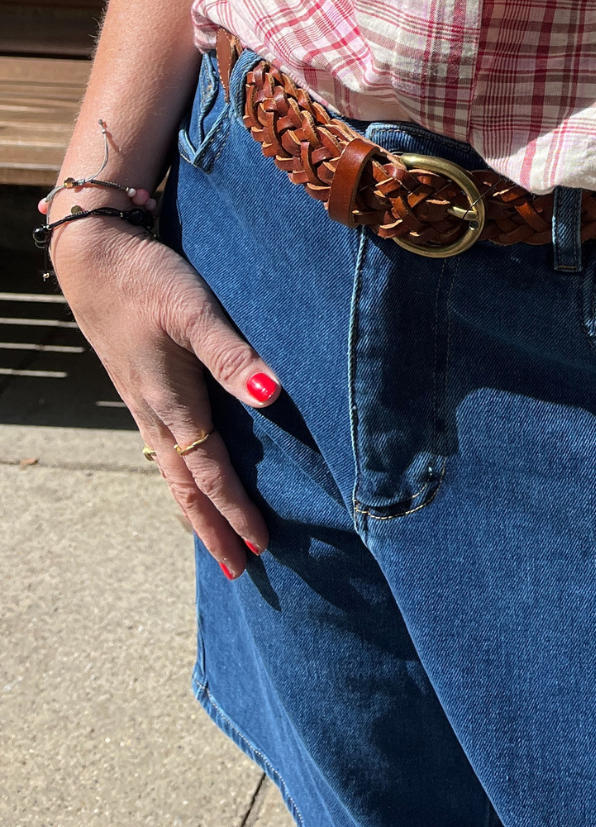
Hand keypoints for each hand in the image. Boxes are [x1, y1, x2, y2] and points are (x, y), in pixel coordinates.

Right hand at [51, 217, 280, 577]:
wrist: (94, 257)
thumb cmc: (148, 280)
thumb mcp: (195, 312)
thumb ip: (232, 356)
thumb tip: (271, 396)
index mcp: (172, 403)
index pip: (210, 472)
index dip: (236, 509)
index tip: (261, 545)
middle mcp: (155, 412)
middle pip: (186, 487)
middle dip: (212, 528)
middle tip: (238, 568)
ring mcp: (143, 402)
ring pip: (171, 471)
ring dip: (195, 508)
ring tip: (214, 539)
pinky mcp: (141, 386)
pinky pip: (163, 448)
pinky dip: (180, 477)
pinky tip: (187, 477)